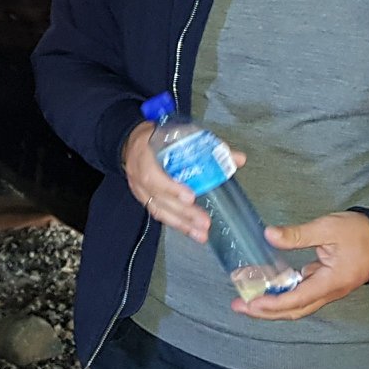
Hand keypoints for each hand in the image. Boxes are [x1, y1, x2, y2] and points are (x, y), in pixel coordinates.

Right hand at [122, 122, 242, 245]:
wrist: (130, 143)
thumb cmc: (156, 137)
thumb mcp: (177, 134)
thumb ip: (207, 147)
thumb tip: (238, 159)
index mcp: (144, 155)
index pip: (153, 176)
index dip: (171, 188)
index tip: (190, 197)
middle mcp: (139, 176)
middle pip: (160, 198)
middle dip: (183, 212)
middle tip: (204, 222)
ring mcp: (140, 190)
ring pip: (159, 210)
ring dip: (181, 224)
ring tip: (201, 234)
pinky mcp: (144, 199)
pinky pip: (159, 213)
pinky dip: (176, 223)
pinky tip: (191, 231)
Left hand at [233, 211, 368, 319]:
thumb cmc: (361, 233)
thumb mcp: (328, 228)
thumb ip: (297, 235)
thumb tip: (269, 235)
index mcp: (331, 282)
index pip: (297, 299)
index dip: (273, 304)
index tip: (252, 303)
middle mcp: (329, 292)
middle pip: (295, 310)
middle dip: (266, 312)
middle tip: (239, 306)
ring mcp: (328, 290)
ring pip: (298, 305)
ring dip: (273, 306)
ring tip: (248, 301)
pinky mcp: (326, 284)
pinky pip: (302, 295)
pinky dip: (283, 295)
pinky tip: (268, 288)